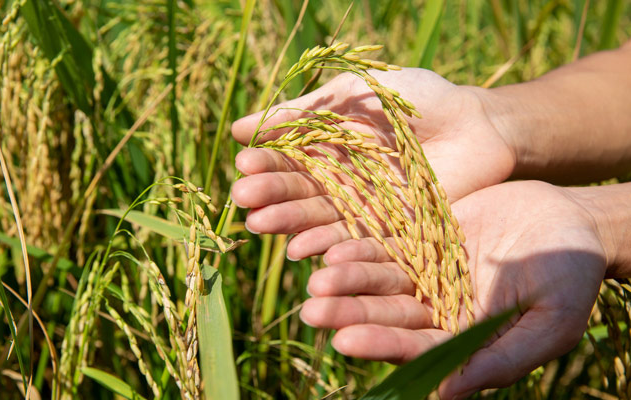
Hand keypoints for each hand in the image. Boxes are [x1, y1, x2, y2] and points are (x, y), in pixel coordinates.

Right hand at [231, 69, 515, 259]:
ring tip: (260, 225)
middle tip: (242, 199)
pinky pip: (355, 240)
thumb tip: (238, 128)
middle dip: (270, 195)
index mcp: (328, 146)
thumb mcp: (354, 94)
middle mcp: (339, 181)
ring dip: (289, 223)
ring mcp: (362, 207)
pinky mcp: (389, 230)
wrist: (478, 123)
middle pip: (299, 191)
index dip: (265, 163)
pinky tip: (302, 249)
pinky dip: (328, 245)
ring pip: (320, 218)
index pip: (288, 158)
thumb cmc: (418, 99)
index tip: (241, 165)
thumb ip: (303, 113)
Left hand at [299, 181, 606, 398]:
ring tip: (317, 280)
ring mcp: (425, 274)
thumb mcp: (548, 323)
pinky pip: (385, 244)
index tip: (345, 342)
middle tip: (313, 312)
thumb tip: (447, 395)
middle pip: (388, 315)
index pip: (418, 349)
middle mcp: (437, 311)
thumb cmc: (571, 276)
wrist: (567, 217)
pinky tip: (333, 248)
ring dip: (348, 281)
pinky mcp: (419, 239)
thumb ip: (501, 358)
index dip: (383, 344)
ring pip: (380, 280)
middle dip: (351, 315)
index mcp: (465, 339)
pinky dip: (360, 246)